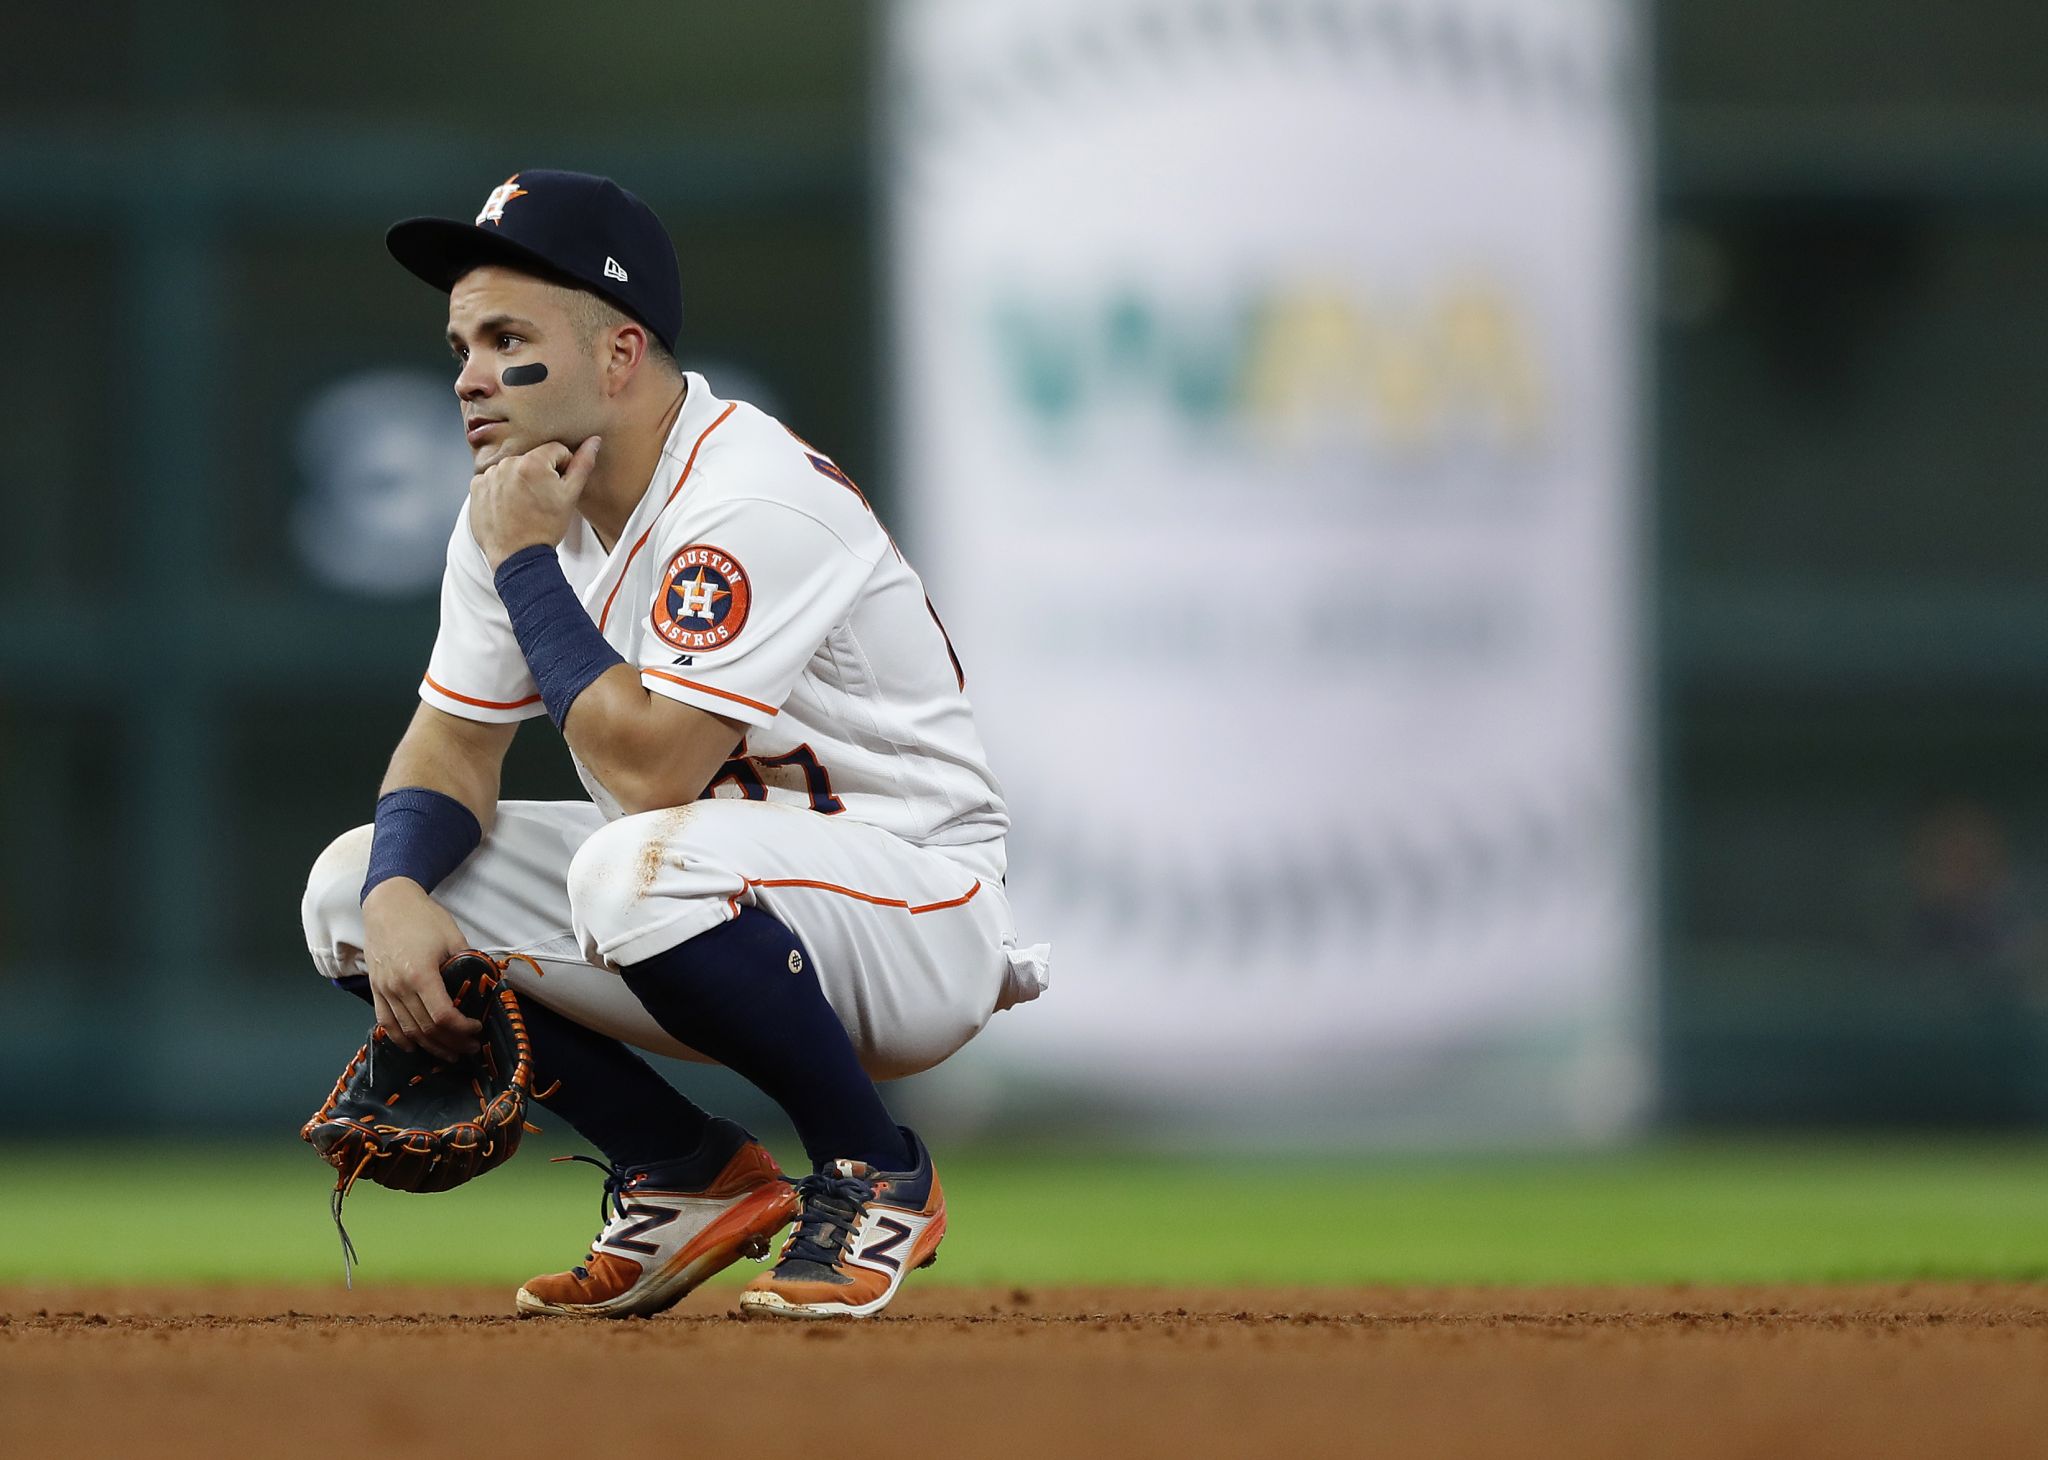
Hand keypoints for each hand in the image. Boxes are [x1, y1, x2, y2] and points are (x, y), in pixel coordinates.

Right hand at [361, 879, 483, 1059]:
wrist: (387, 904)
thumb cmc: (423, 917)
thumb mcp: (453, 937)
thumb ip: (468, 964)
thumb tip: (485, 985)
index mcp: (421, 974)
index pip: (443, 1016)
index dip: (462, 1029)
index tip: (477, 1029)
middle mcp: (399, 987)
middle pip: (426, 1028)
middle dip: (451, 1042)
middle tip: (470, 1047)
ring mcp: (384, 990)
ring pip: (407, 1031)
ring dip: (430, 1046)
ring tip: (449, 1053)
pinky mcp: (375, 989)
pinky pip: (386, 1023)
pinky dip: (401, 1039)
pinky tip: (415, 1047)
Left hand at [469, 436, 601, 569]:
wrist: (519, 557)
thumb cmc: (545, 529)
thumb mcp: (570, 496)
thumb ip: (582, 464)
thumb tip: (593, 442)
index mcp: (532, 462)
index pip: (555, 450)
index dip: (562, 468)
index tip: (557, 488)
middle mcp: (507, 464)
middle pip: (532, 459)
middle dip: (539, 475)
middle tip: (541, 500)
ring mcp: (489, 475)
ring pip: (512, 469)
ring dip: (518, 481)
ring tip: (524, 505)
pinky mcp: (476, 488)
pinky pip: (493, 480)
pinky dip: (500, 490)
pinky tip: (508, 506)